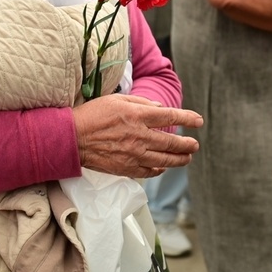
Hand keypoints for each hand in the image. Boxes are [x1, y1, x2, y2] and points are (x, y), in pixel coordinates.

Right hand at [73, 94, 202, 177]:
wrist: (72, 138)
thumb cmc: (93, 115)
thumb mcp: (118, 99)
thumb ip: (141, 103)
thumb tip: (160, 108)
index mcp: (138, 116)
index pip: (170, 117)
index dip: (187, 119)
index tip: (199, 121)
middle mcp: (139, 136)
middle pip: (171, 142)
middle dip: (187, 144)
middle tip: (195, 144)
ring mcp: (133, 155)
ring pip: (164, 160)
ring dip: (179, 159)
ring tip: (187, 158)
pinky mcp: (126, 168)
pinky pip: (149, 171)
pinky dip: (159, 169)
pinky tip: (164, 167)